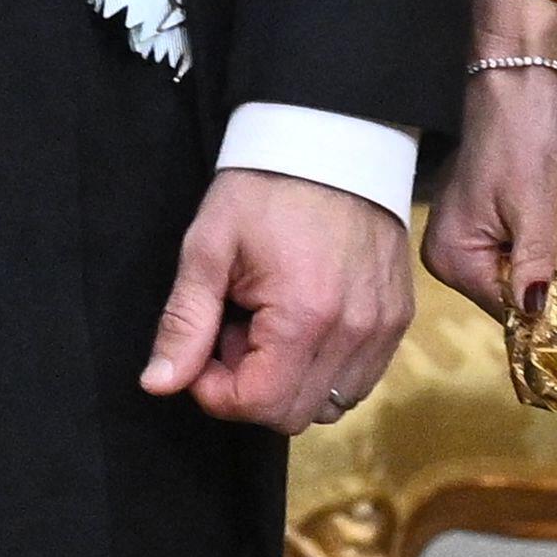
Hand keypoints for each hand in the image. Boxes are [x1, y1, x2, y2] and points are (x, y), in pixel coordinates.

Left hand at [146, 169, 416, 429]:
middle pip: (293, 414)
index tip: (202, 351)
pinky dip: (325, 370)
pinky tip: (304, 325)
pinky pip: (360, 380)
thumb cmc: (264, 188)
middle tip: (235, 332)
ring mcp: (384, 328)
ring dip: (290, 382)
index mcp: (304, 316)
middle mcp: (355, 332)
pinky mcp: (398, 319)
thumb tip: (158, 385)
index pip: (258, 404)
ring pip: (330, 404)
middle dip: (251, 388)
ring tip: (270, 328)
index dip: (215, 391)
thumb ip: (184, 322)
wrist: (333, 142)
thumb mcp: (208, 248)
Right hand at [422, 33, 556, 320]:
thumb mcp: (536, 205)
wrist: (521, 77)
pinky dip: (546, 245)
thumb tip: (535, 317)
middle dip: (550, 288)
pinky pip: (520, 248)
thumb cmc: (524, 134)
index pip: (504, 310)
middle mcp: (451, 253)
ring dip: (552, 266)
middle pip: (510, 295)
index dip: (546, 312)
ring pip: (520, 272)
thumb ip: (534, 265)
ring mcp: (468, 234)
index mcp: (452, 257)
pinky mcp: (488, 216)